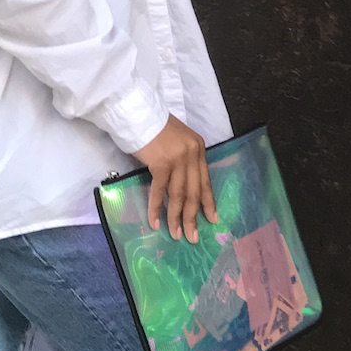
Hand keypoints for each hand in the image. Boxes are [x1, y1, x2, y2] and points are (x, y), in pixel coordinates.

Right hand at [136, 115, 217, 242]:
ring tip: (177, 234)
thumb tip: (182, 184)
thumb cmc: (154, 127)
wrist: (138, 113)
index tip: (212, 219)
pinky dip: (157, 208)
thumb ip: (184, 159)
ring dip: (177, 217)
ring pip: (179, 195)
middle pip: (194, 191)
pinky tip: (156, 222)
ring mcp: (178, 159)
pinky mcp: (161, 163)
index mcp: (198, 148)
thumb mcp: (177, 141)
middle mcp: (192, 154)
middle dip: (194, 217)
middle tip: (193, 236)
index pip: (205, 180)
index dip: (208, 202)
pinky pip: (160, 191)